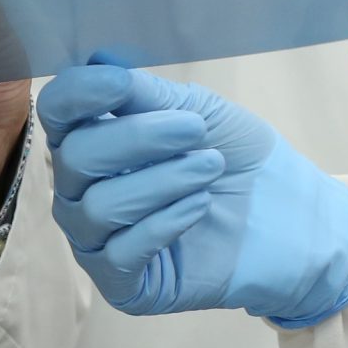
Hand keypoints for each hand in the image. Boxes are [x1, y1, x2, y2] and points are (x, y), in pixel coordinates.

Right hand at [38, 59, 347, 324]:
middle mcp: (84, 191)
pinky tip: (201, 206)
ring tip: (210, 167)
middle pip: (74, 159)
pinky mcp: (125, 285)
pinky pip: (120, 254)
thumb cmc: (239, 156)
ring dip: (162, 180)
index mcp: (96, 138)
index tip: (121, 85)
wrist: (289, 215)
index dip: (79, 95)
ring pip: (98, 207)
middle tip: (196, 129)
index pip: (58, 113)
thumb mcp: (199, 112)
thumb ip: (147, 95)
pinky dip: (165, 222)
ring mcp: (99, 241)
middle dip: (139, 138)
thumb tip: (99, 62)